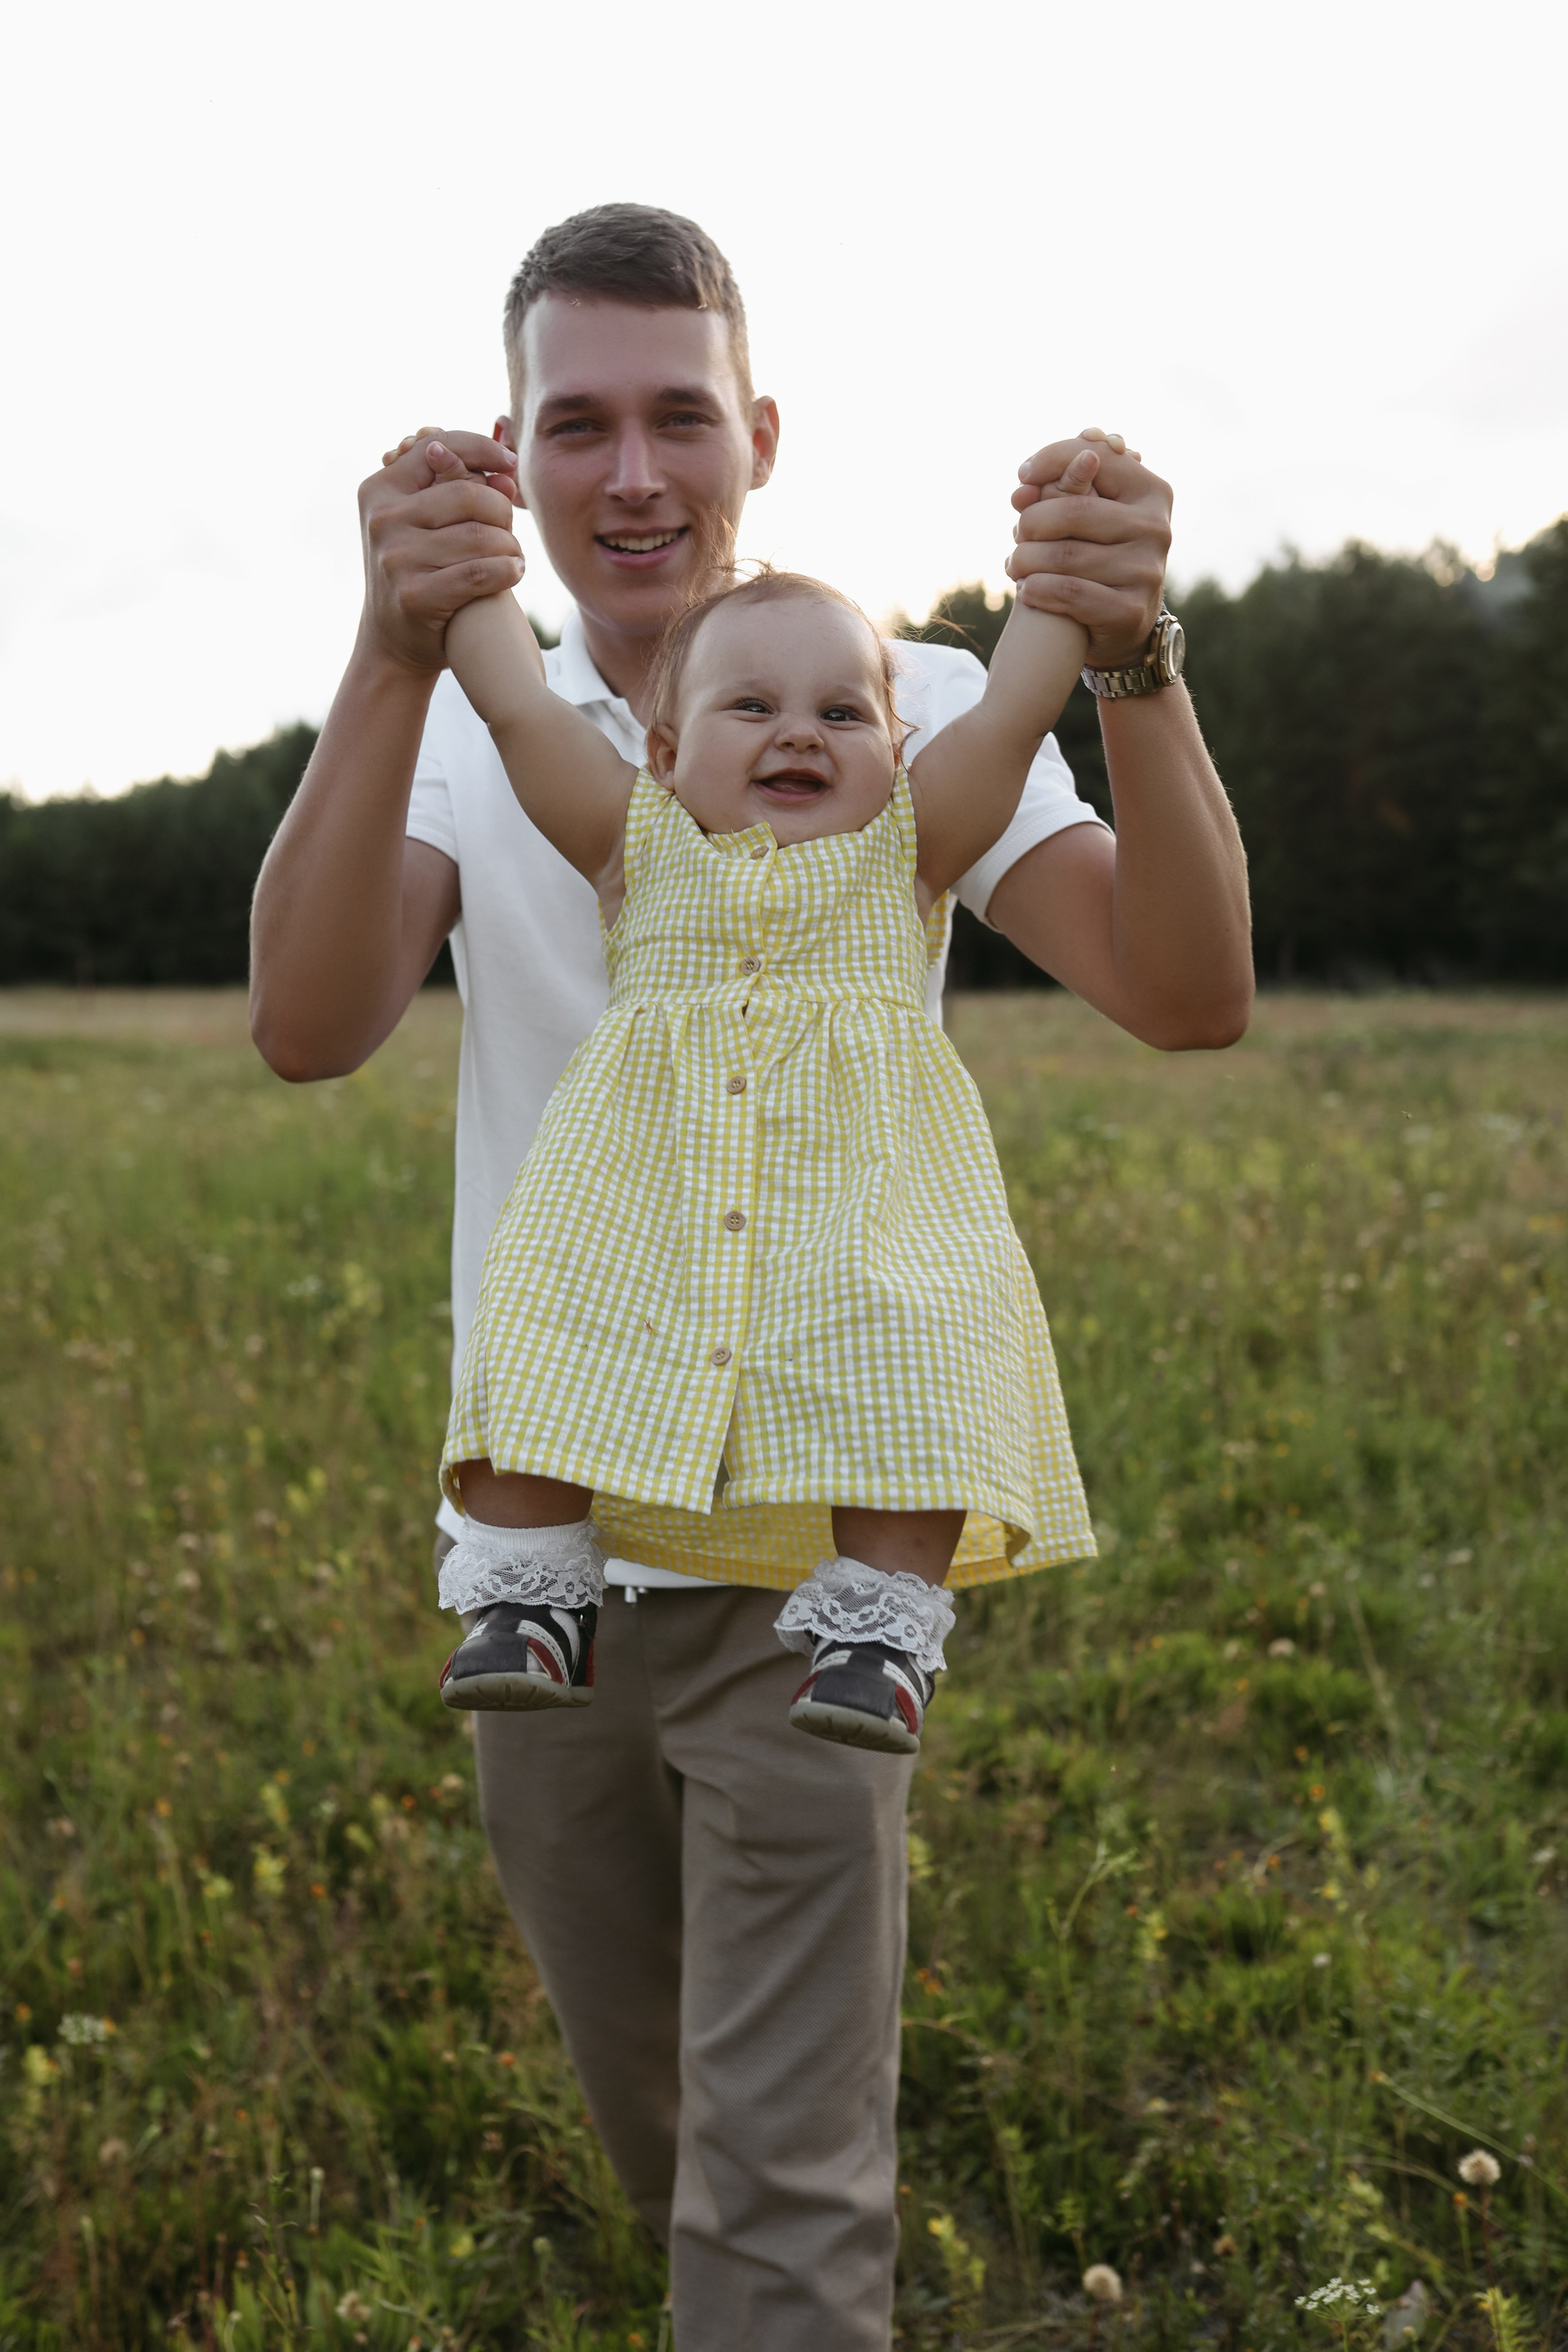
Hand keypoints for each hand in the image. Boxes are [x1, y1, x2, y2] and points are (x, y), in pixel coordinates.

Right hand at [357, 430, 523, 675]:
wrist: (393, 641)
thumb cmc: (421, 571)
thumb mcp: (425, 522)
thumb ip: (458, 489)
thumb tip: (506, 473)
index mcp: (379, 489)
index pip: (437, 447)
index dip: (481, 448)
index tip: (510, 462)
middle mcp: (382, 519)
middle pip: (467, 494)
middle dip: (501, 510)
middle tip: (510, 529)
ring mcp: (396, 558)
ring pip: (480, 535)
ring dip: (510, 545)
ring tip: (514, 554)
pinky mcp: (415, 595)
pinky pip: (480, 572)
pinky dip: (508, 570)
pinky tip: (515, 571)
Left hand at [1007, 428, 1171, 669]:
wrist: (1122, 625)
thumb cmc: (1098, 556)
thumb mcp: (1088, 517)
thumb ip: (1061, 490)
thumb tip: (1022, 487)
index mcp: (1150, 492)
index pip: (1096, 456)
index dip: (1051, 459)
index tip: (1022, 477)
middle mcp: (1156, 527)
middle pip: (1073, 511)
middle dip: (1031, 522)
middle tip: (1016, 535)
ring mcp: (1146, 570)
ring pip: (1064, 555)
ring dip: (1025, 561)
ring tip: (1014, 565)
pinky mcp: (1131, 610)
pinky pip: (1069, 592)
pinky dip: (1037, 589)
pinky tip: (1026, 590)